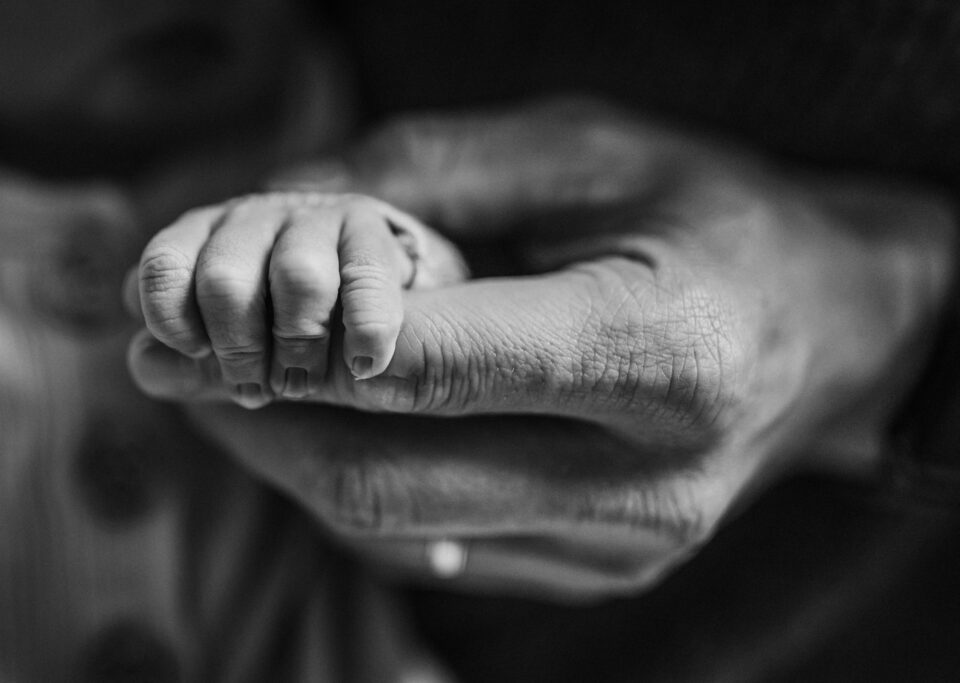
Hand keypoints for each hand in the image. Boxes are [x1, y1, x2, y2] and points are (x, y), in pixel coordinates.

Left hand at [128, 99, 954, 599]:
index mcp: (668, 353)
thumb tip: (280, 212)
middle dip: (261, 428)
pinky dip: (362, 488)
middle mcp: (651, 479)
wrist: (830, 328)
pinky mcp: (601, 572)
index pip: (440, 367)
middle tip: (174, 375)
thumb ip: (435, 170)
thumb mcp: (595, 147)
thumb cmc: (720, 216)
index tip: (188, 327)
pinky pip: (439, 547)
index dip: (296, 347)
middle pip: (397, 481)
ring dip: (295, 461)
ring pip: (402, 528)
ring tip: (234, 393)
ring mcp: (625, 546)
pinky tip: (332, 430)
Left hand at [134, 191, 466, 406]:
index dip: (171, 318)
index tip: (197, 354)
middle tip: (259, 391)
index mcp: (204, 242)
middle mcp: (253, 220)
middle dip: (240, 351)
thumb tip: (142, 361)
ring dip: (300, 346)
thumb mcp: (243, 348)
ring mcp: (313, 218)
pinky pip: (365, 278)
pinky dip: (365, 331)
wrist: (392, 294)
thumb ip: (194, 362)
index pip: (163, 267)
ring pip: (297, 278)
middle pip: (224, 281)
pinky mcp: (370, 227)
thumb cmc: (299, 329)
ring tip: (306, 382)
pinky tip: (364, 364)